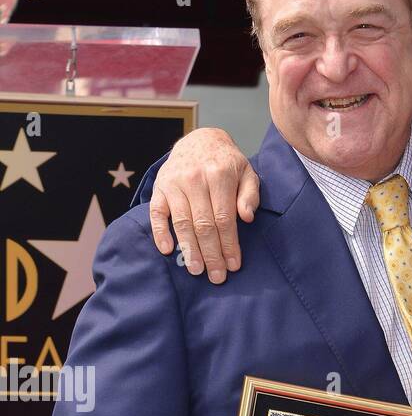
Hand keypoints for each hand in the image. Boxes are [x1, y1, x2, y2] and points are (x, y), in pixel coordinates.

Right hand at [149, 127, 258, 282]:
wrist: (200, 139)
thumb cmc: (227, 163)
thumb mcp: (247, 172)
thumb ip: (250, 194)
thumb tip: (246, 218)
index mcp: (219, 175)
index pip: (224, 219)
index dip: (229, 245)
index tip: (234, 265)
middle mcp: (194, 178)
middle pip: (203, 225)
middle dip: (211, 254)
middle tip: (217, 276)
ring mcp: (174, 183)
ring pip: (182, 222)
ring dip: (190, 249)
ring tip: (197, 270)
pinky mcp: (159, 187)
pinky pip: (156, 213)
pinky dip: (160, 232)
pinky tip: (167, 250)